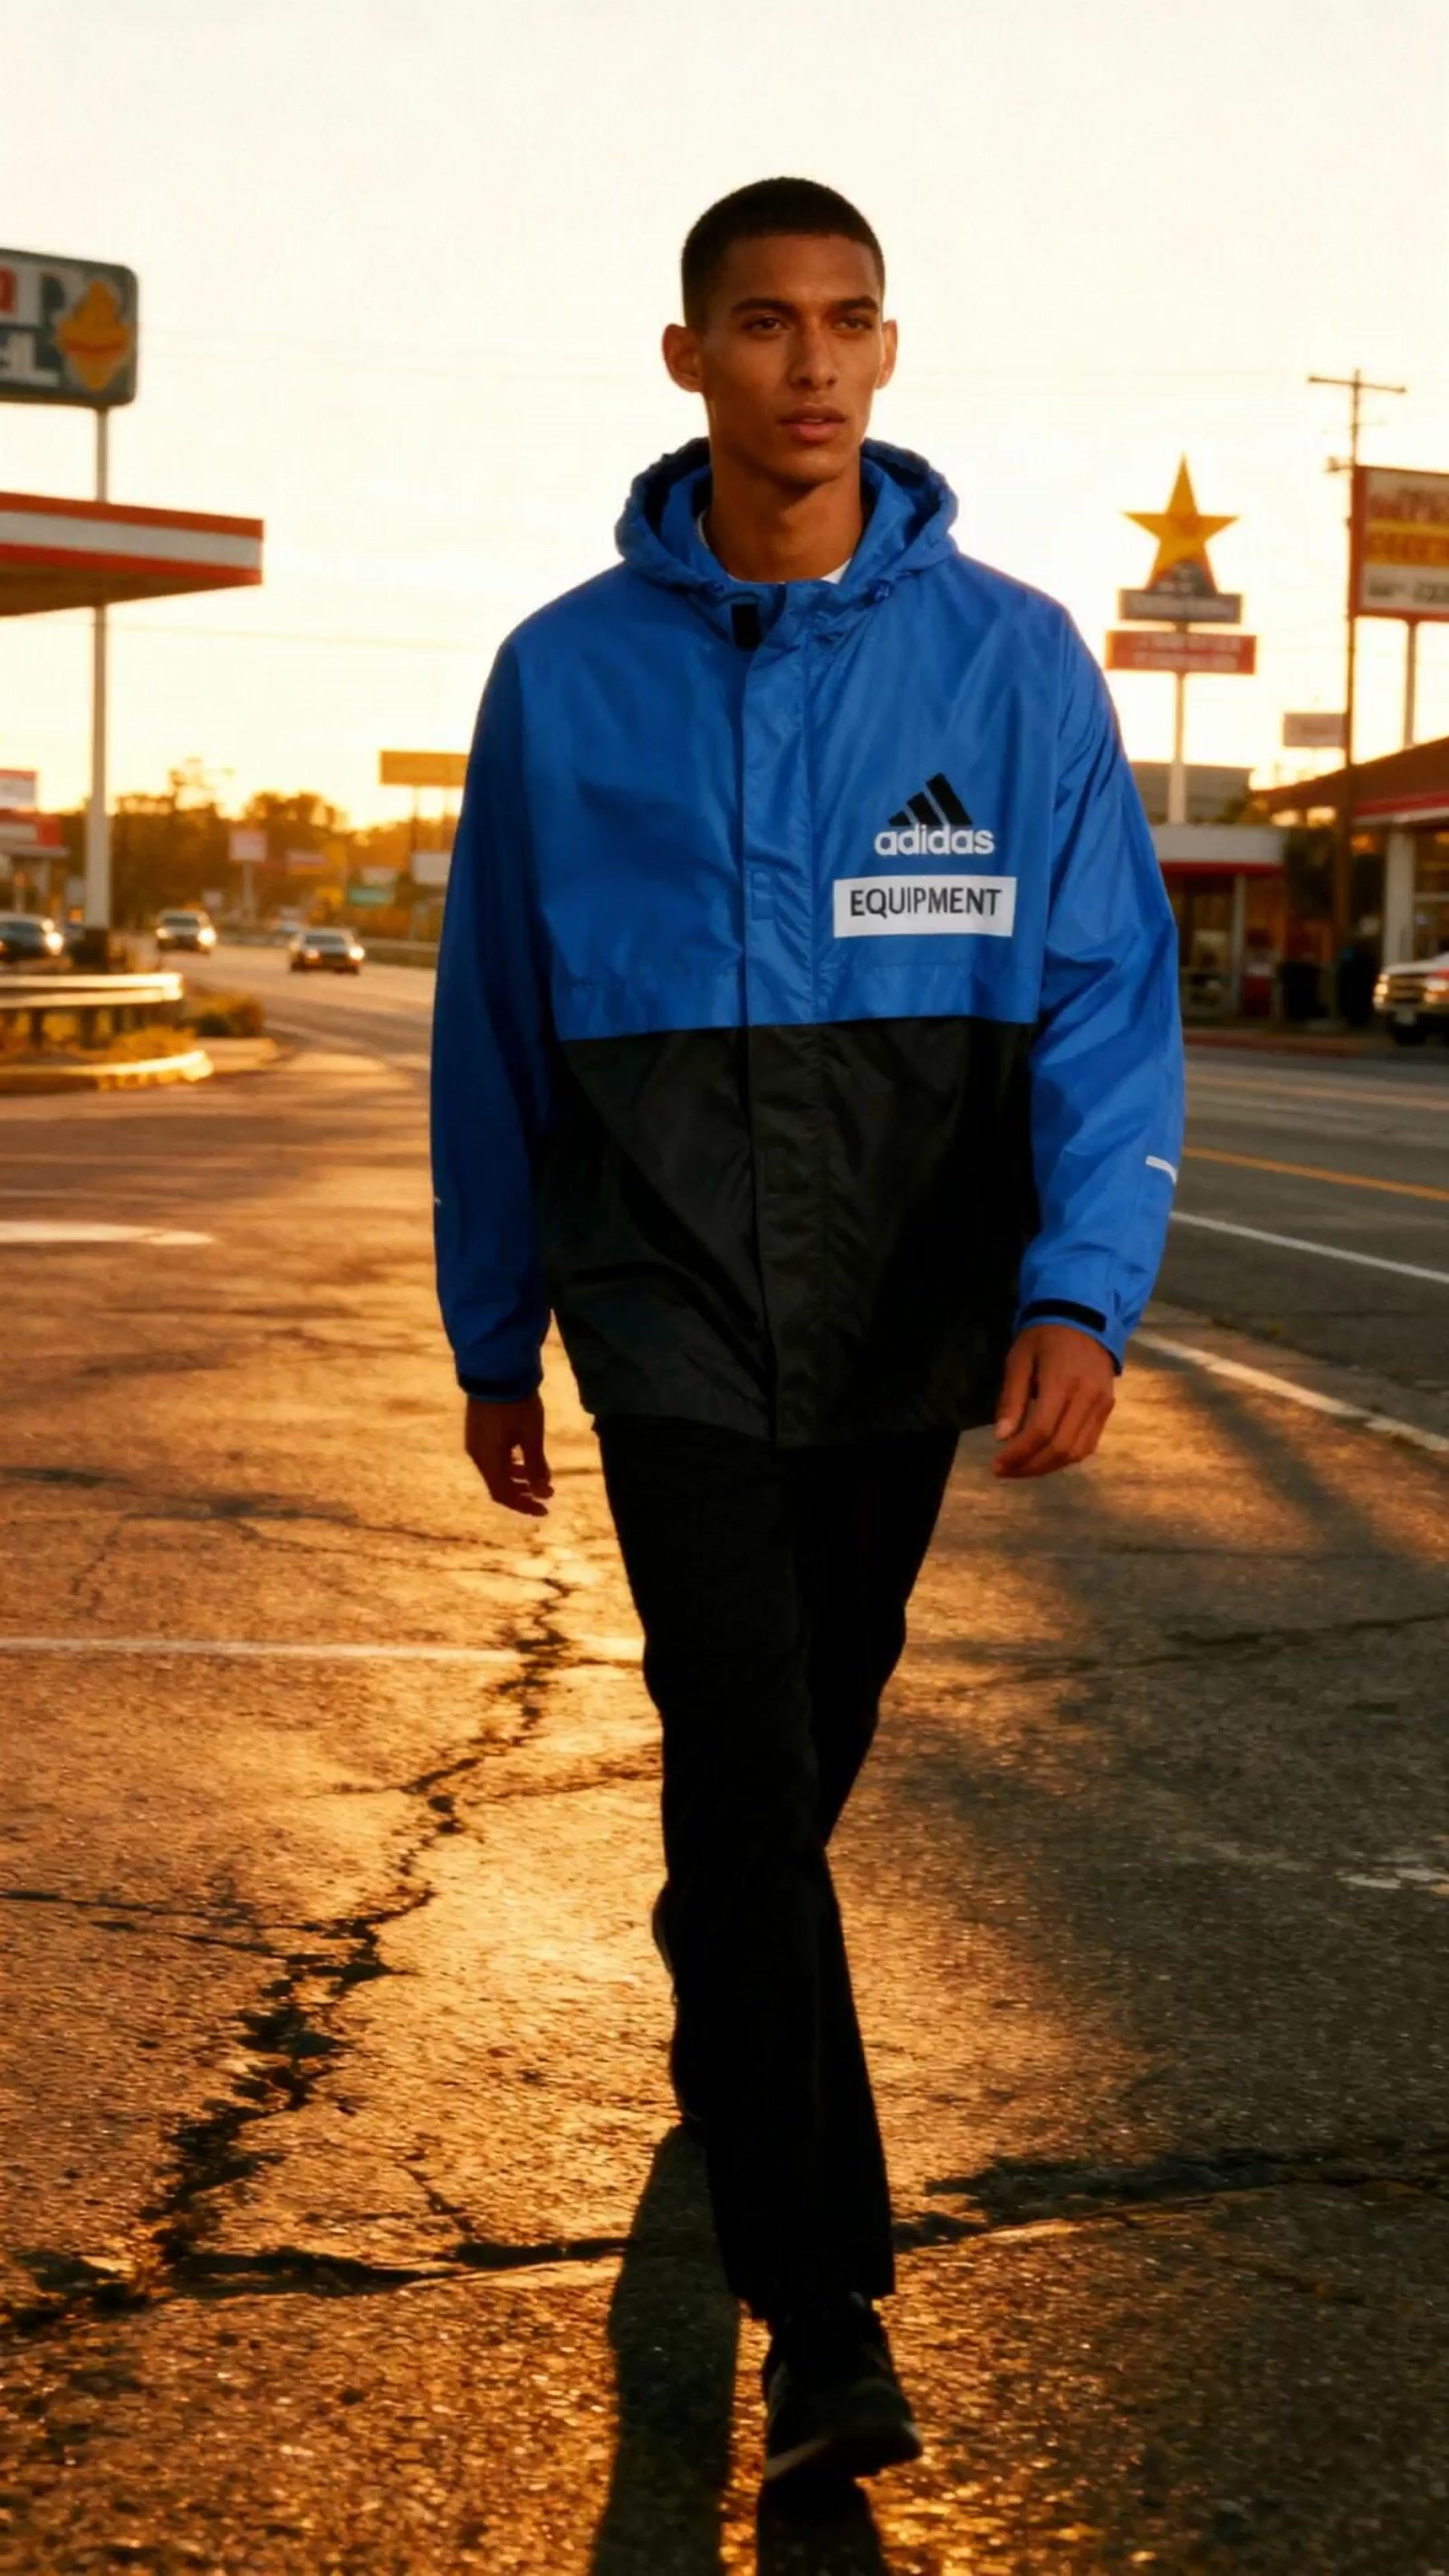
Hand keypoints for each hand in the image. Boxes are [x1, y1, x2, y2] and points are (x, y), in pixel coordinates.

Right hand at [464, 1393, 552, 1516]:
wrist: (496, 1370)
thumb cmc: (517, 1404)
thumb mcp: (531, 1436)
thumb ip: (535, 1466)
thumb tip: (541, 1491)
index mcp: (488, 1459)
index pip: (504, 1494)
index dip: (524, 1505)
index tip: (545, 1508)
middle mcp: (477, 1454)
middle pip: (498, 1484)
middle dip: (524, 1492)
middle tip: (547, 1493)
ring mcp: (475, 1441)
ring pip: (495, 1470)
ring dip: (517, 1477)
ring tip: (539, 1475)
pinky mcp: (477, 1430)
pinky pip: (492, 1457)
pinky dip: (510, 1463)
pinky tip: (524, 1457)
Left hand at [993, 1324, 1114, 1480]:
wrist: (1085, 1318)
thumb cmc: (1045, 1336)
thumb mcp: (1019, 1359)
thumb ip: (1011, 1398)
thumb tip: (1002, 1437)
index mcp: (1062, 1381)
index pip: (1041, 1431)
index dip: (1018, 1454)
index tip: (996, 1464)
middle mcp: (1087, 1397)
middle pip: (1060, 1447)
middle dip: (1030, 1466)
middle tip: (1005, 1471)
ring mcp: (1102, 1404)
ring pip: (1077, 1451)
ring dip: (1047, 1467)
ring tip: (1022, 1469)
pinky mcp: (1108, 1408)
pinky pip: (1089, 1444)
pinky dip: (1066, 1457)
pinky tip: (1045, 1458)